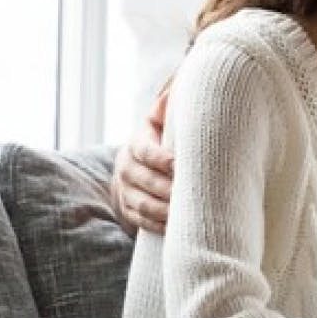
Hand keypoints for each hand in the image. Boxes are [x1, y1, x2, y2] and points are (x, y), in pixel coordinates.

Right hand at [109, 90, 173, 235]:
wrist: (140, 164)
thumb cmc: (163, 139)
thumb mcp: (163, 122)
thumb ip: (169, 109)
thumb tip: (176, 90)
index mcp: (137, 143)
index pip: (144, 151)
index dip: (160, 159)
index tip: (179, 166)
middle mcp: (126, 167)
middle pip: (143, 181)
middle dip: (166, 189)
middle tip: (192, 194)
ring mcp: (124, 190)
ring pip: (141, 204)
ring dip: (163, 211)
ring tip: (185, 214)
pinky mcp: (127, 209)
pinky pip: (140, 221)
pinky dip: (157, 225)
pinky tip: (176, 228)